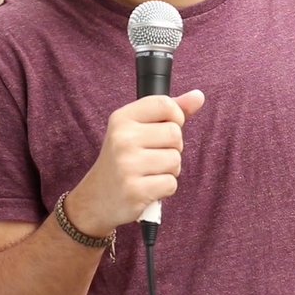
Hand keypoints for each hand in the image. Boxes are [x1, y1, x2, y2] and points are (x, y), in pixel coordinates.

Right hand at [64, 90, 205, 235]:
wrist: (96, 198)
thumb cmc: (122, 159)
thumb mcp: (136, 129)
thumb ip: (168, 112)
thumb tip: (198, 96)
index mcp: (122, 118)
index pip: (164, 104)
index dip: (175, 117)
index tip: (165, 128)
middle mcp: (122, 138)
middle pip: (175, 134)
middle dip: (172, 148)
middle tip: (152, 156)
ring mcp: (127, 165)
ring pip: (175, 160)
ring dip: (169, 170)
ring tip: (149, 172)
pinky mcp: (135, 190)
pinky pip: (171, 183)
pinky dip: (164, 188)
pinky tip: (148, 187)